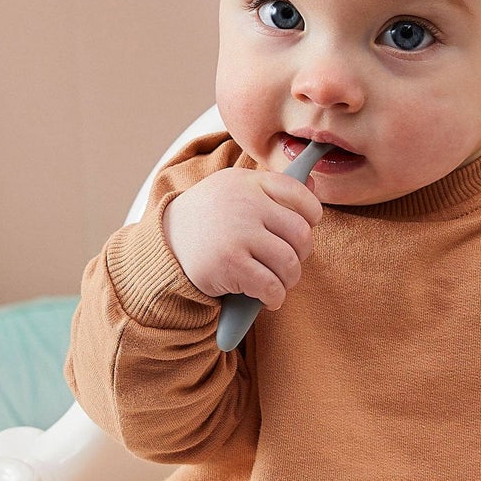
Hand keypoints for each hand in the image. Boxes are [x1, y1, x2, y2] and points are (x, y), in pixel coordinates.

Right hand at [163, 164, 321, 307]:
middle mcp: (244, 204)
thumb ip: (271, 190)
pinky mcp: (229, 265)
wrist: (164, 245)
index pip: (298, 193)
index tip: (302, 231)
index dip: (311, 216)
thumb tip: (316, 191)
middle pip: (300, 233)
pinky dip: (275, 297)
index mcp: (248, 182)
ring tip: (278, 282)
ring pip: (289, 263)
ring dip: (289, 279)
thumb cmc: (207, 220)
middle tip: (288, 263)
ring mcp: (237, 234)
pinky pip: (271, 285)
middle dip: (301, 254)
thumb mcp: (234, 191)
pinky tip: (268, 298)